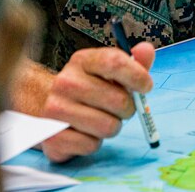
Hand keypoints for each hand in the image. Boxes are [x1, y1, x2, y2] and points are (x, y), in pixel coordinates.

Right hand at [39, 44, 155, 161]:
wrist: (48, 105)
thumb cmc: (89, 87)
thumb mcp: (109, 70)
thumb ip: (133, 62)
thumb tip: (146, 50)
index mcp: (82, 61)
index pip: (114, 62)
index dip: (137, 75)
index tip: (146, 86)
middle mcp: (65, 82)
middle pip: (118, 100)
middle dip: (128, 108)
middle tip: (121, 108)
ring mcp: (55, 110)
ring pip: (108, 127)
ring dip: (112, 126)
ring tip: (102, 119)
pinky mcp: (53, 138)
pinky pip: (92, 145)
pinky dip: (95, 142)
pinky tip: (85, 132)